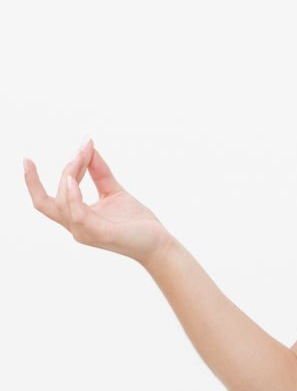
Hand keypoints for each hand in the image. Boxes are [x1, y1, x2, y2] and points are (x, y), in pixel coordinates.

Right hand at [24, 138, 172, 265]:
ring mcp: (85, 232)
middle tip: (78, 149)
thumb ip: (99, 172)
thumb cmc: (137, 222)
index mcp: (77, 217)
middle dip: (43, 175)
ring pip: (62, 202)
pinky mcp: (99, 233)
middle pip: (44, 202)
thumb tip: (88, 147)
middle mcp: (76, 227)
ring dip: (68, 175)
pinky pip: (77, 213)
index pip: (48, 199)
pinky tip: (73, 179)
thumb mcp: (113, 191)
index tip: (50, 153)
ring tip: (80, 155)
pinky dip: (73, 195)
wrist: (159, 243)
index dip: (44, 176)